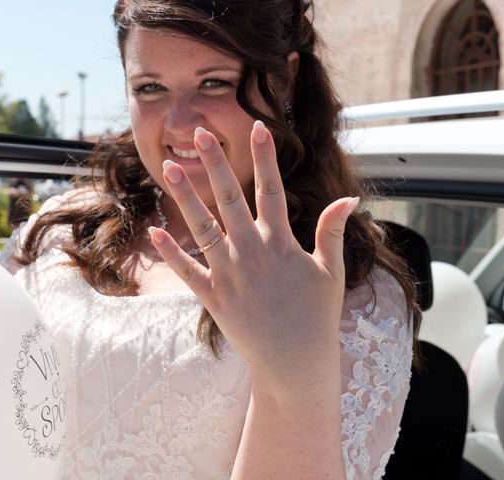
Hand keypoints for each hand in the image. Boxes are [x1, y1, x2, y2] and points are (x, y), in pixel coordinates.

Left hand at [149, 121, 358, 400]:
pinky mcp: (213, 298)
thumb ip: (332, 232)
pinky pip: (187, 271)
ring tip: (170, 168)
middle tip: (200, 133)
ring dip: (185, 197)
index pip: (272, 189)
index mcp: (280, 242)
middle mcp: (252, 251)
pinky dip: (171, 252)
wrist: (296, 361)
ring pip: (202, 227)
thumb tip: (349, 198)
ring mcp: (230, 274)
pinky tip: (154, 230)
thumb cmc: (317, 316)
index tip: (258, 127)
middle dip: (215, 163)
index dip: (265, 157)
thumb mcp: (330, 271)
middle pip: (229, 198)